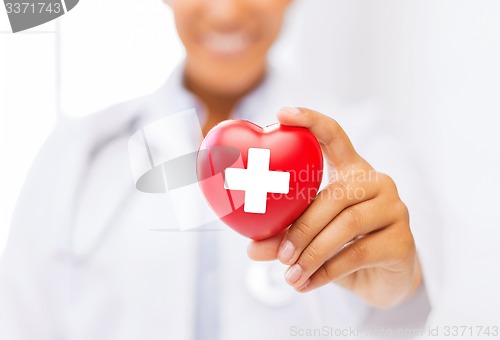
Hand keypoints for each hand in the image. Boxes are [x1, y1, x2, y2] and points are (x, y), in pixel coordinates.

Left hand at [248, 107, 421, 307]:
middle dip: (301, 227)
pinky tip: (306, 284)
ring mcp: (395, 209)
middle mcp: (377, 182)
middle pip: (335, 194)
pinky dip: (326, 271)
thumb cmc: (342, 247)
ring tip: (289, 274)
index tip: (281, 113)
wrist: (383, 280)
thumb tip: (251, 249)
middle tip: (279, 254)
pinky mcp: (404, 241)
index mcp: (352, 170)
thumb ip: (284, 237)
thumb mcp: (312, 237)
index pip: (334, 136)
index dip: (310, 121)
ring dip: (312, 252)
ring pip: (347, 225)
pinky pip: (358, 253)